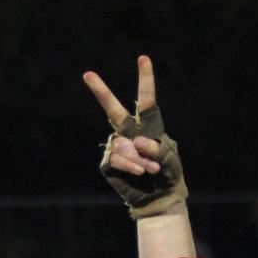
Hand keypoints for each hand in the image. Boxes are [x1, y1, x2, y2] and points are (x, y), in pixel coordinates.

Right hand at [82, 55, 188, 214]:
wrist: (159, 199)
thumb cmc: (168, 175)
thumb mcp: (170, 161)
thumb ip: (157, 149)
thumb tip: (138, 142)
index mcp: (148, 126)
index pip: (146, 99)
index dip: (145, 79)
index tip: (143, 59)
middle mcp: (129, 132)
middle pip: (113, 109)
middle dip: (101, 92)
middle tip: (87, 75)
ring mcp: (118, 146)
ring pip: (123, 144)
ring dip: (138, 158)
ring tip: (150, 169)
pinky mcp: (110, 162)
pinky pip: (116, 158)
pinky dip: (129, 165)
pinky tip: (139, 173)